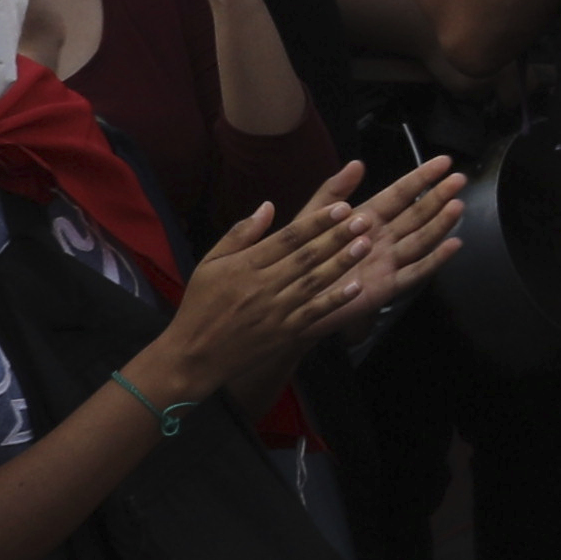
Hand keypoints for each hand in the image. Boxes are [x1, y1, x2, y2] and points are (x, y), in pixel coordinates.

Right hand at [133, 160, 461, 404]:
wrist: (194, 354)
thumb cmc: (201, 304)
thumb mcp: (210, 263)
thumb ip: (240, 234)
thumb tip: (268, 205)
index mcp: (244, 265)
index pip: (287, 238)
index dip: (317, 222)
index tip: (341, 207)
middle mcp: (262, 286)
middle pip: (306, 257)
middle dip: (337, 237)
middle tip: (364, 219)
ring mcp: (275, 311)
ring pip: (313, 283)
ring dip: (341, 263)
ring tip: (366, 245)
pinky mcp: (283, 333)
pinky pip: (313, 314)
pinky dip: (335, 301)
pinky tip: (356, 287)